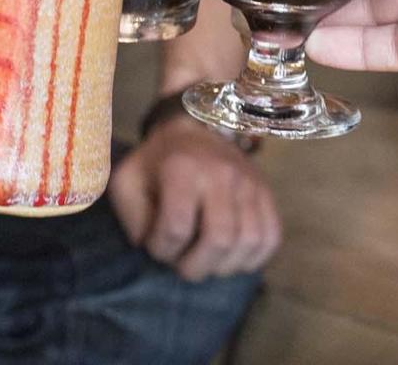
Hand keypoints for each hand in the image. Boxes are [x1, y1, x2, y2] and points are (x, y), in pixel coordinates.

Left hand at [107, 115, 279, 281]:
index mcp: (182, 168)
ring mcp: (249, 182)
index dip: (161, 250)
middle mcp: (222, 173)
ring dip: (224, 266)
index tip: (154, 244)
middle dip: (196, 267)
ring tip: (206, 262)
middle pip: (219, 239)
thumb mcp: (127, 182)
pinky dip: (253, 258)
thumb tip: (155, 248)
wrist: (192, 130)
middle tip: (182, 266)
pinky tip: (230, 257)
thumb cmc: (155, 164)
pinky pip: (271, 237)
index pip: (176, 228)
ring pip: (249, 242)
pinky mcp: (266, 192)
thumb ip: (133, 219)